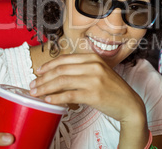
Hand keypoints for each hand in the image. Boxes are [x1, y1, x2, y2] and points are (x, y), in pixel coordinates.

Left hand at [29, 53, 145, 123]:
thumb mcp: (99, 72)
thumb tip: (57, 74)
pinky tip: (48, 100)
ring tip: (36, 93)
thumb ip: (82, 69)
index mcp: (94, 58)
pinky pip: (69, 95)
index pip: (65, 59)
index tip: (38, 71)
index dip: (49, 65)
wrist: (128, 103)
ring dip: (45, 88)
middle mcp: (94, 66)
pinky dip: (56, 97)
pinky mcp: (94, 94)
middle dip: (43, 78)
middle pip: (61, 69)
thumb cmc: (112, 89)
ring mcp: (94, 79)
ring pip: (62, 81)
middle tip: (32, 85)